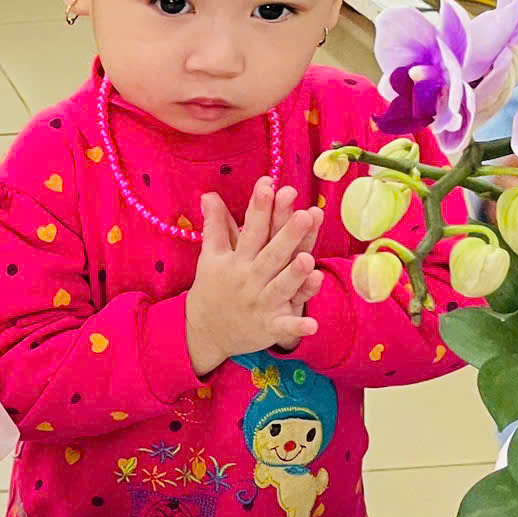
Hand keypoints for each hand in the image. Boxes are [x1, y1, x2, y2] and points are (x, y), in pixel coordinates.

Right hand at [185, 178, 321, 374]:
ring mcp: (261, 303)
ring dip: (294, 277)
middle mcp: (251, 279)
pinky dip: (297, 327)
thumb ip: (215, 225)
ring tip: (308, 260)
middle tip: (306, 215)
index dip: (260, 208)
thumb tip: (209, 194)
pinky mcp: (269, 327)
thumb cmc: (213, 288)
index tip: (269, 184)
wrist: (205, 332)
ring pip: (281, 287)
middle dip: (288, 236)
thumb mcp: (211, 256)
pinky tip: (312, 325)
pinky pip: (285, 328)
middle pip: (272, 254)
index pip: (252, 230)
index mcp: (238, 260)